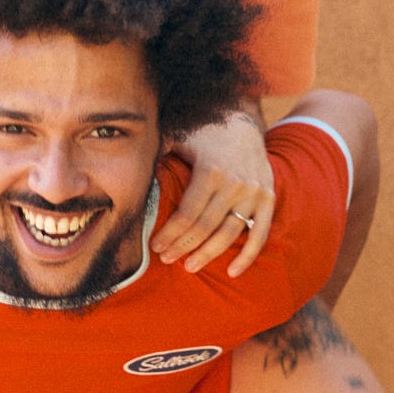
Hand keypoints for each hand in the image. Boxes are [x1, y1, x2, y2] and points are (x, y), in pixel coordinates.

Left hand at [152, 111, 274, 275]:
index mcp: (210, 170)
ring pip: (230, 234)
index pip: (188, 214)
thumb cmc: (202, 132)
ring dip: (208, 254)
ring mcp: (254, 192)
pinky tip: (232, 271)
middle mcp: (235, 183)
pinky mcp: (268, 198)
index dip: (170, 233)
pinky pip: (260, 233)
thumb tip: (126, 165)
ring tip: (189, 266)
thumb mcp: (177, 135)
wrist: (242, 121)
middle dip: (183, 246)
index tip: (155, 245)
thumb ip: (156, 152)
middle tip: (166, 258)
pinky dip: (248, 255)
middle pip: (205, 227)